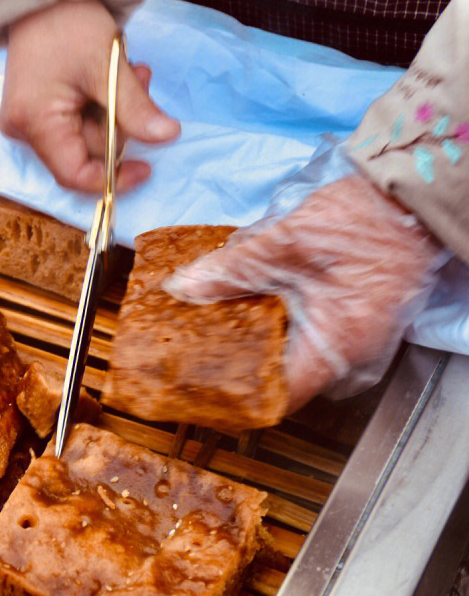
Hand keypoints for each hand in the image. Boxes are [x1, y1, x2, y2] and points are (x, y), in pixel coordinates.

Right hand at [0, 0, 179, 192]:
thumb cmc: (68, 25)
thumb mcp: (107, 67)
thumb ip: (135, 109)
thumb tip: (167, 137)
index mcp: (35, 123)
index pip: (74, 174)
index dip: (113, 177)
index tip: (147, 166)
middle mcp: (24, 129)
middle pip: (83, 152)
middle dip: (120, 124)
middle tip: (142, 83)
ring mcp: (28, 119)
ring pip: (84, 135)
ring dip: (115, 109)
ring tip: (131, 72)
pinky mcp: (35, 108)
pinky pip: (75, 120)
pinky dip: (100, 104)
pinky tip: (112, 75)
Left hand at [163, 175, 445, 411]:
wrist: (410, 199)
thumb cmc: (363, 220)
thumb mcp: (283, 242)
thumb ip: (231, 270)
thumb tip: (185, 288)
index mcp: (336, 346)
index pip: (278, 396)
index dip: (238, 392)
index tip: (205, 378)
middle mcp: (353, 356)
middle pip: (285, 378)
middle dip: (244, 360)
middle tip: (207, 342)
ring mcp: (360, 343)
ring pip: (297, 357)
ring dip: (263, 338)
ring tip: (229, 318)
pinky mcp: (358, 325)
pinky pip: (314, 339)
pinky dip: (285, 324)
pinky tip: (261, 301)